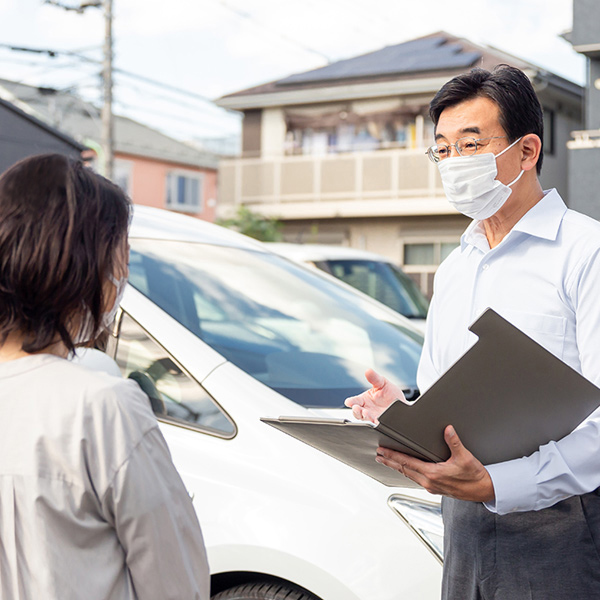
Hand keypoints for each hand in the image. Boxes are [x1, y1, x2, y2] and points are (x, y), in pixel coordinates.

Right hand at [344, 368, 406, 423]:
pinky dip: (375, 423)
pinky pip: (376, 425)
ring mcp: (373, 417)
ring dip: (364, 417)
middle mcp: (367, 409)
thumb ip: (374, 378)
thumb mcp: (382, 383)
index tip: (349, 402)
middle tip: (357, 408)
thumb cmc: (390, 393)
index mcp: (364, 400)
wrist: (402, 403)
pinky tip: (377, 420)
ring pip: (365, 419)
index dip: (351, 401)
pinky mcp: (381, 422)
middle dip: (356, 411)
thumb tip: (368, 370)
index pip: (354, 401)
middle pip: (357, 412)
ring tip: (366, 413)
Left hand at [376, 425, 494, 502]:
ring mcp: (431, 486)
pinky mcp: (435, 488)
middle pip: (404, 470)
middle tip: (378, 455)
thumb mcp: (465, 457)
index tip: (382, 451)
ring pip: (409, 475)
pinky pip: (416, 479)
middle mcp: (429, 482)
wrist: (485, 491)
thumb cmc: (475, 476)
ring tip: (387, 460)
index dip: (393, 456)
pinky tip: (405, 469)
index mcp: (433, 474)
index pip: (407, 463)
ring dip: (397, 467)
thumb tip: (447, 429)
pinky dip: (407, 472)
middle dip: (390, 461)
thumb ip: (454, 442)